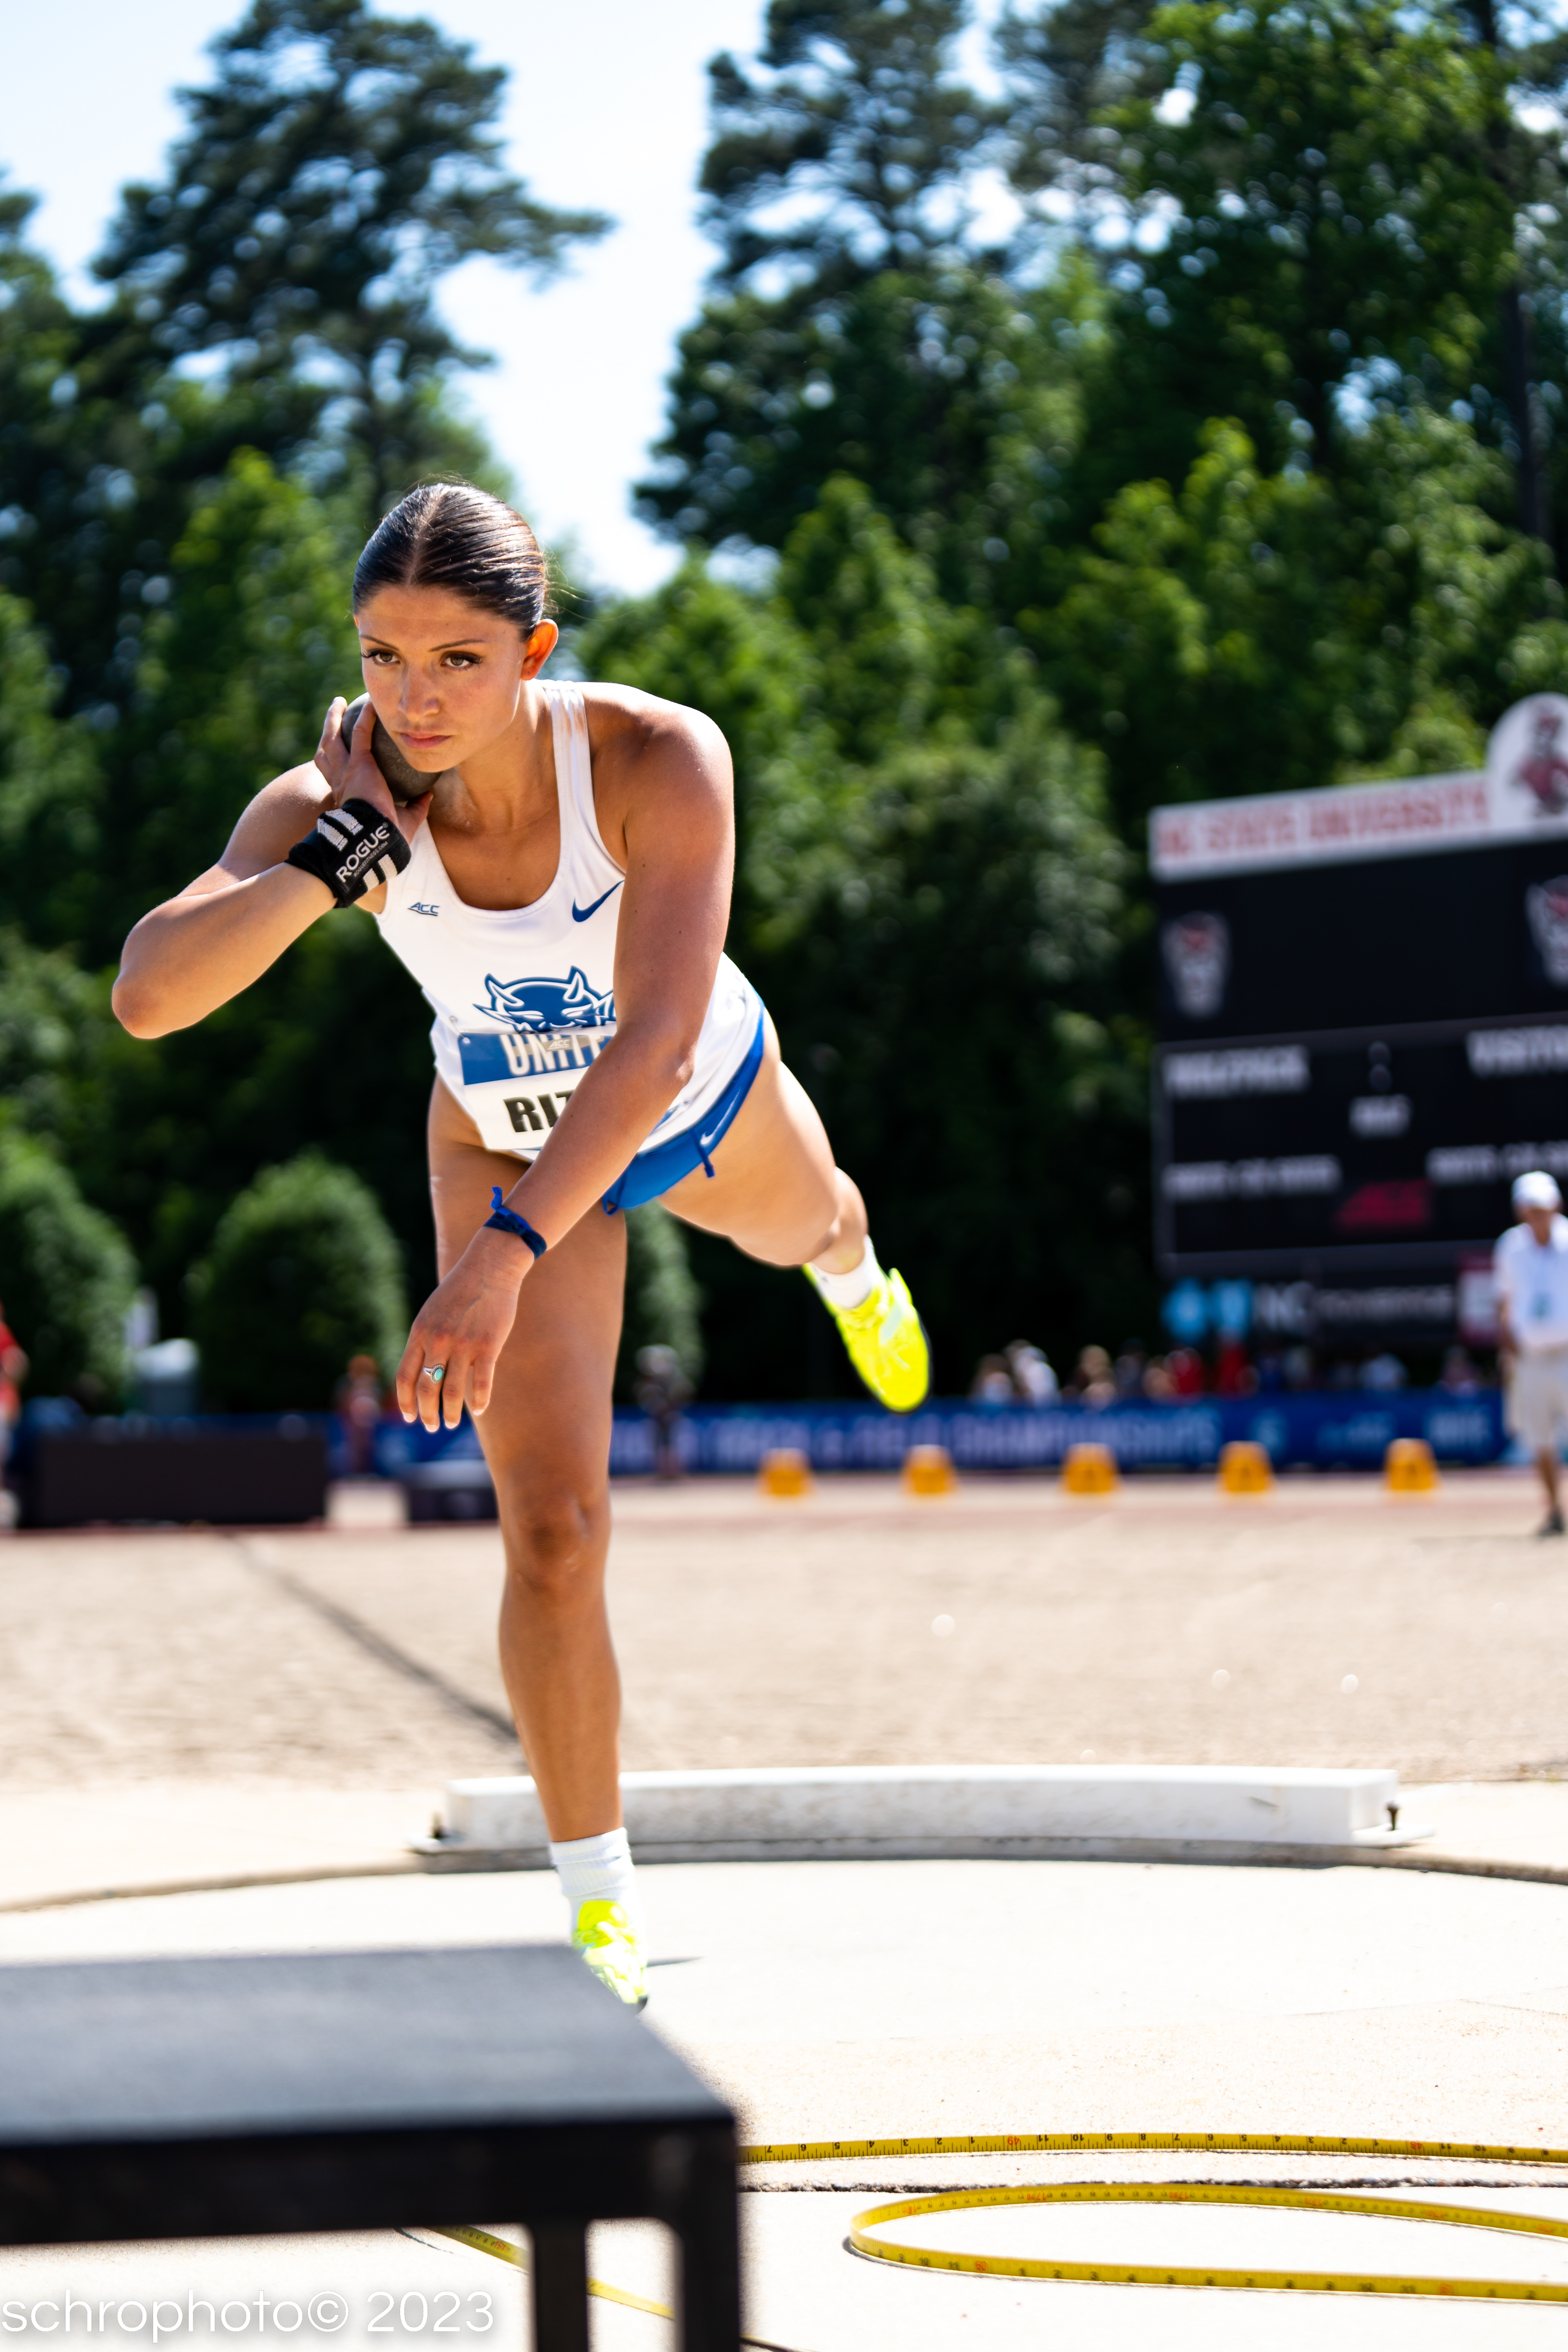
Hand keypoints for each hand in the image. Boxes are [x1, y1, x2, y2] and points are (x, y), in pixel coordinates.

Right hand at [314, 696, 431, 848]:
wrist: (378, 839)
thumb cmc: (388, 836)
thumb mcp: (404, 821)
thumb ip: (415, 807)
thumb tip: (429, 795)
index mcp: (347, 797)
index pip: (335, 775)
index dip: (335, 762)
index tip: (343, 753)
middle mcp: (340, 782)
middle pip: (326, 751)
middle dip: (327, 732)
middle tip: (333, 717)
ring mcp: (346, 771)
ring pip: (333, 738)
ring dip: (334, 718)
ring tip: (338, 703)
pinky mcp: (359, 763)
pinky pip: (360, 732)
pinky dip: (365, 717)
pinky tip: (371, 704)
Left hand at [395, 1231, 529, 1430]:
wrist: (489, 1267)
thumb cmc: (460, 1291)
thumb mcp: (431, 1313)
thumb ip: (424, 1340)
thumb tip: (421, 1371)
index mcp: (420, 1332)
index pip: (404, 1376)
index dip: (404, 1401)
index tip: (408, 1416)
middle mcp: (438, 1340)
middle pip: (426, 1389)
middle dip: (426, 1413)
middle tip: (431, 1426)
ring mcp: (463, 1344)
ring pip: (453, 1391)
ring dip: (450, 1413)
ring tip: (451, 1424)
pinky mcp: (488, 1345)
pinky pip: (482, 1382)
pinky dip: (480, 1400)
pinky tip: (479, 1410)